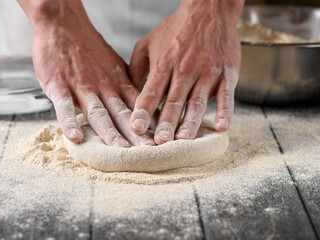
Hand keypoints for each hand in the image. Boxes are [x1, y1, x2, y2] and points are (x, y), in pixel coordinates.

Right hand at [18, 0, 154, 146]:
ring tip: (119, 150)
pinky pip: (64, 105)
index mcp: (117, 83)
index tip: (159, 142)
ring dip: (109, 132)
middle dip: (135, 135)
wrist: (64, 24)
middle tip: (148, 153)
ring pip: (98, 112)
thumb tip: (143, 106)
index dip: (148, 126)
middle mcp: (103, 86)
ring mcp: (81, 86)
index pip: (136, 108)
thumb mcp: (115, 66)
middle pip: (121, 114)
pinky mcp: (58, 85)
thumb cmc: (90, 48)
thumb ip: (127, 86)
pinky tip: (75, 137)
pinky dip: (70, 121)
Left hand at [129, 0, 243, 143]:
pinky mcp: (226, 73)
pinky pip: (226, 95)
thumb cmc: (176, 28)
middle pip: (174, 102)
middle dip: (167, 124)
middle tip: (161, 143)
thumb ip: (137, 67)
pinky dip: (225, 111)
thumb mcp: (148, 43)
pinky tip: (222, 127)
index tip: (137, 128)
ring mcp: (207, 73)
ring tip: (184, 141)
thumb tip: (129, 92)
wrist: (209, 9)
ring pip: (197, 102)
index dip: (143, 111)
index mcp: (164, 64)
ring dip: (190, 123)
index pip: (151, 92)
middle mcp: (184, 70)